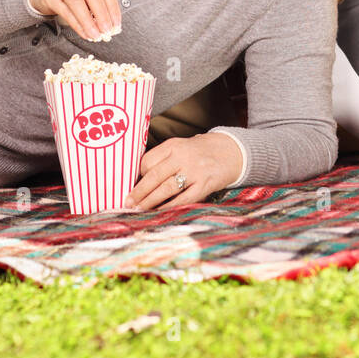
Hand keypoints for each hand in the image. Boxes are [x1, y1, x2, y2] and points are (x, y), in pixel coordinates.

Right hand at [28, 0, 120, 40]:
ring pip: (77, 2)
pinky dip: (77, 25)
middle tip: (108, 30)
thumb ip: (102, 1)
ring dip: (88, 21)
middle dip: (102, 15)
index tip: (117, 22)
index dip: (113, 7)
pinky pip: (65, 12)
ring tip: (96, 35)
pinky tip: (85, 33)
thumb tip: (112, 23)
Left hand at [125, 133, 242, 210]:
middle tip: (127, 203)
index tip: (130, 187)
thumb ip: (162, 159)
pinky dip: (170, 207)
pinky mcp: (205, 184)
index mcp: (173, 145)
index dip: (137, 176)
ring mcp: (195, 171)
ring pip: (166, 189)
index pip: (148, 161)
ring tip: (138, 210)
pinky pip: (183, 199)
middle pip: (154, 176)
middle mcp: (183, 156)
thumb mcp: (181, 147)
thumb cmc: (200, 152)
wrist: (231, 151)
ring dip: (150, 202)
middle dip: (138, 192)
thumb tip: (139, 180)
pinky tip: (160, 212)